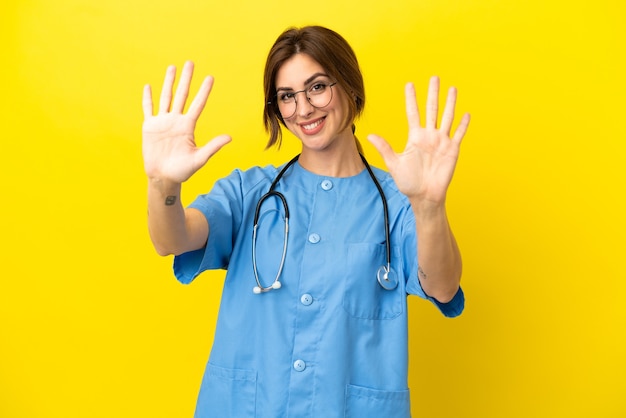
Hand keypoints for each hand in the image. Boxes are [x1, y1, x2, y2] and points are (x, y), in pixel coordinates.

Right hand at [142, 61, 230, 183]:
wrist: (163, 177)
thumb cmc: (182, 171)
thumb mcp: (199, 158)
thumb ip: (213, 146)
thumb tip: (230, 137)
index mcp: (188, 126)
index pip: (198, 104)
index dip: (203, 91)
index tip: (210, 77)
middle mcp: (176, 120)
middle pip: (182, 95)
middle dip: (186, 79)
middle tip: (191, 63)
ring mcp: (162, 122)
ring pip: (166, 97)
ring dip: (169, 82)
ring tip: (173, 67)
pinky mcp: (149, 127)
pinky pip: (148, 109)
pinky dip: (148, 98)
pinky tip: (149, 86)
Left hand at [367, 77, 469, 209]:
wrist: (424, 196)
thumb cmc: (408, 182)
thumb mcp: (394, 164)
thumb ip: (385, 148)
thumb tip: (369, 136)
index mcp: (415, 137)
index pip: (413, 113)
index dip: (411, 99)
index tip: (410, 84)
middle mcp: (429, 136)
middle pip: (432, 109)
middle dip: (433, 93)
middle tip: (434, 77)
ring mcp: (441, 142)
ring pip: (447, 117)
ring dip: (450, 103)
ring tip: (452, 88)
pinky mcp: (452, 150)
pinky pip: (458, 134)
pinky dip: (462, 124)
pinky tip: (465, 113)